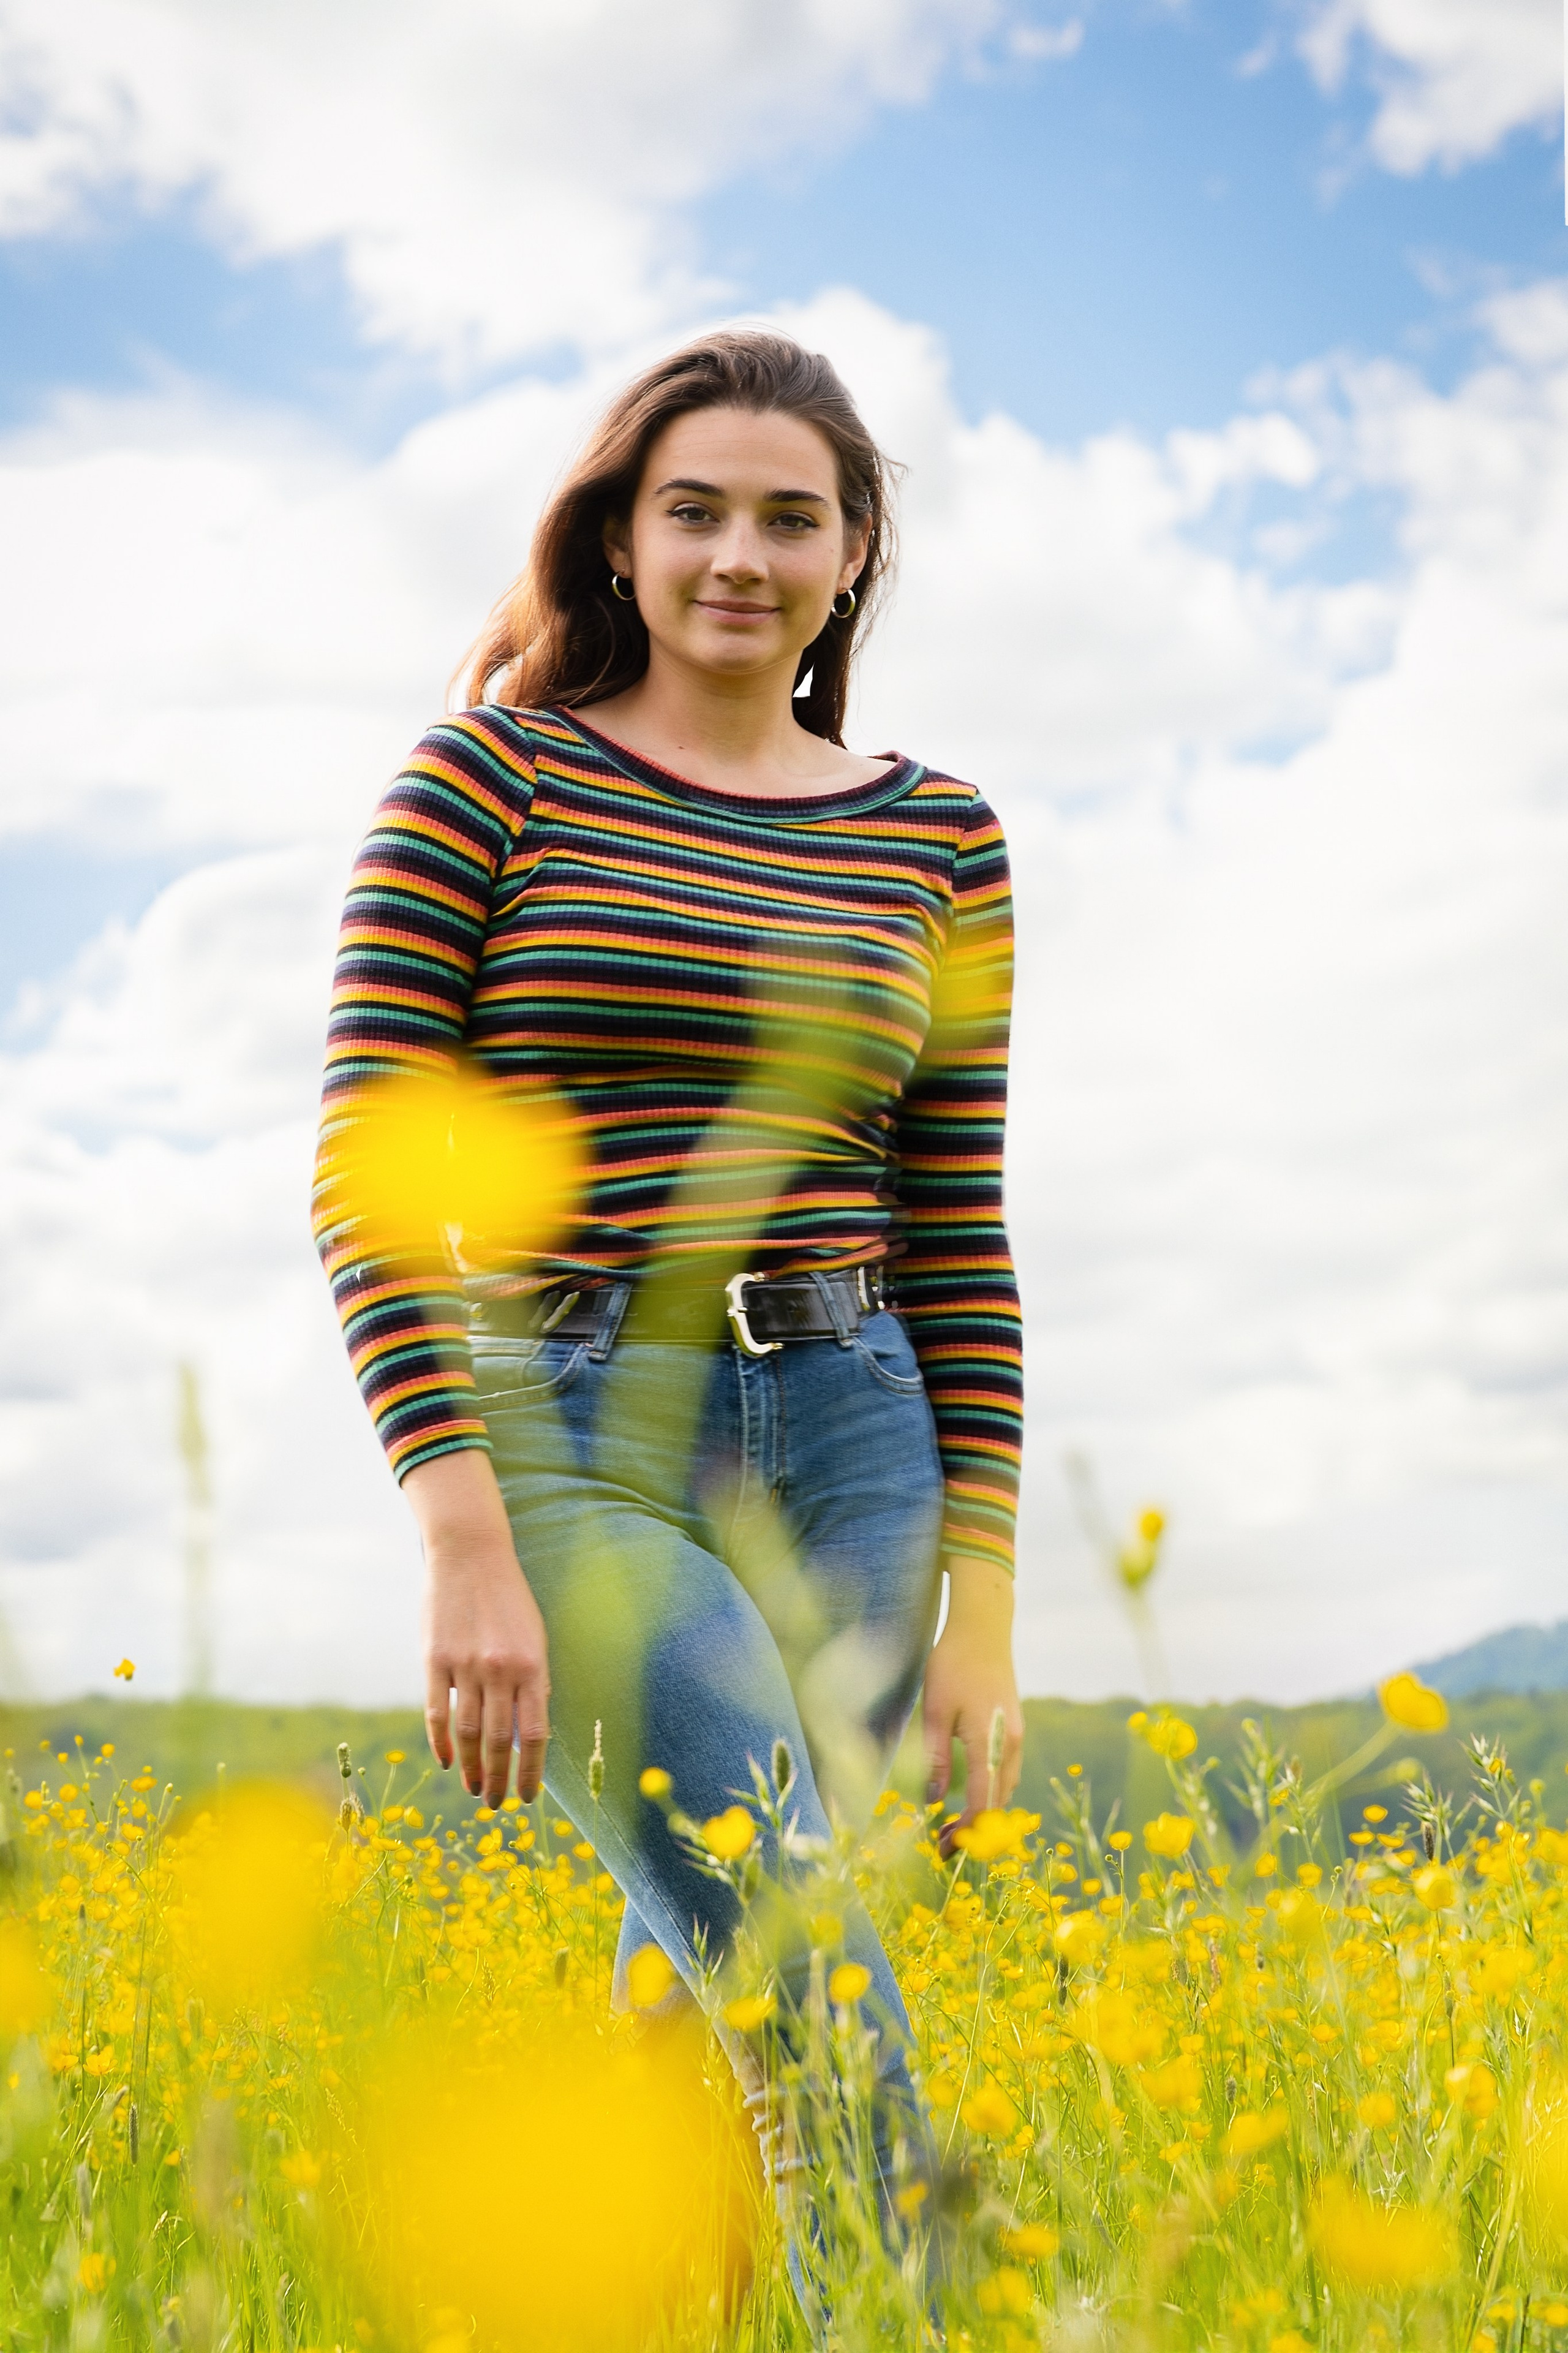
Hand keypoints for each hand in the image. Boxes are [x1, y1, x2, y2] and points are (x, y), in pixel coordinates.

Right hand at [403, 1450, 550, 1805]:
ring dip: (471, 1769)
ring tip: (474, 1790)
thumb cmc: (508, 1601)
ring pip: (468, 1734)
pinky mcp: (434, 1660)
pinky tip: (447, 1762)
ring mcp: (465, 1665)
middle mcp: (500, 1669)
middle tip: (495, 1805)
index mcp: (532, 1665)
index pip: (535, 1734)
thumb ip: (530, 1684)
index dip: (531, 1771)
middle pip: (500, 1741)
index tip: (527, 1797)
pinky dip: (441, 1743)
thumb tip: (526, 1737)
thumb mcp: (534, 1638)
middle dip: (498, 1781)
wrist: (471, 1555)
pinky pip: (436, 1713)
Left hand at [923, 1554, 1023, 1839]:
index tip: (942, 1850)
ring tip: (951, 1825)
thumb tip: (933, 1800)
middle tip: (941, 1845)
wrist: (983, 1629)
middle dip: (973, 1832)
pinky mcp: (1014, 1729)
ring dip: (984, 1814)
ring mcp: (1017, 1737)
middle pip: (999, 1805)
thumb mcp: (934, 1710)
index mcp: (990, 1743)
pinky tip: (969, 1795)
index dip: (964, 1835)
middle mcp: (1011, 1745)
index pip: (983, 1806)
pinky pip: (1007, 1773)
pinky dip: (991, 1793)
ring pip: (1006, 1790)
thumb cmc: (953, 1665)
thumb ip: (935, 1758)